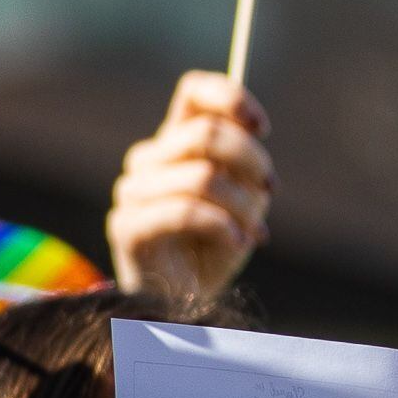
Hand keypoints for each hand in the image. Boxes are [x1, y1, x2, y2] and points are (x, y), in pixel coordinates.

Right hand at [108, 73, 272, 309]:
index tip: (263, 127)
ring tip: (255, 231)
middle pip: (205, 133)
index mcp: (173, 142)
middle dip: (251, 161)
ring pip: (202, 176)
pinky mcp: (127, 226)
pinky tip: (237, 242)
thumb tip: (251, 130)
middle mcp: (147, 159)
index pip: (194, 91)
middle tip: (270, 191)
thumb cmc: (215, 248)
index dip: (232, 98)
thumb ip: (243, 165)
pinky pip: (185, 210)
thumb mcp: (241, 198)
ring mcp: (132, 192)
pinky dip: (222, 225)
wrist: (185, 306)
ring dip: (243, 205)